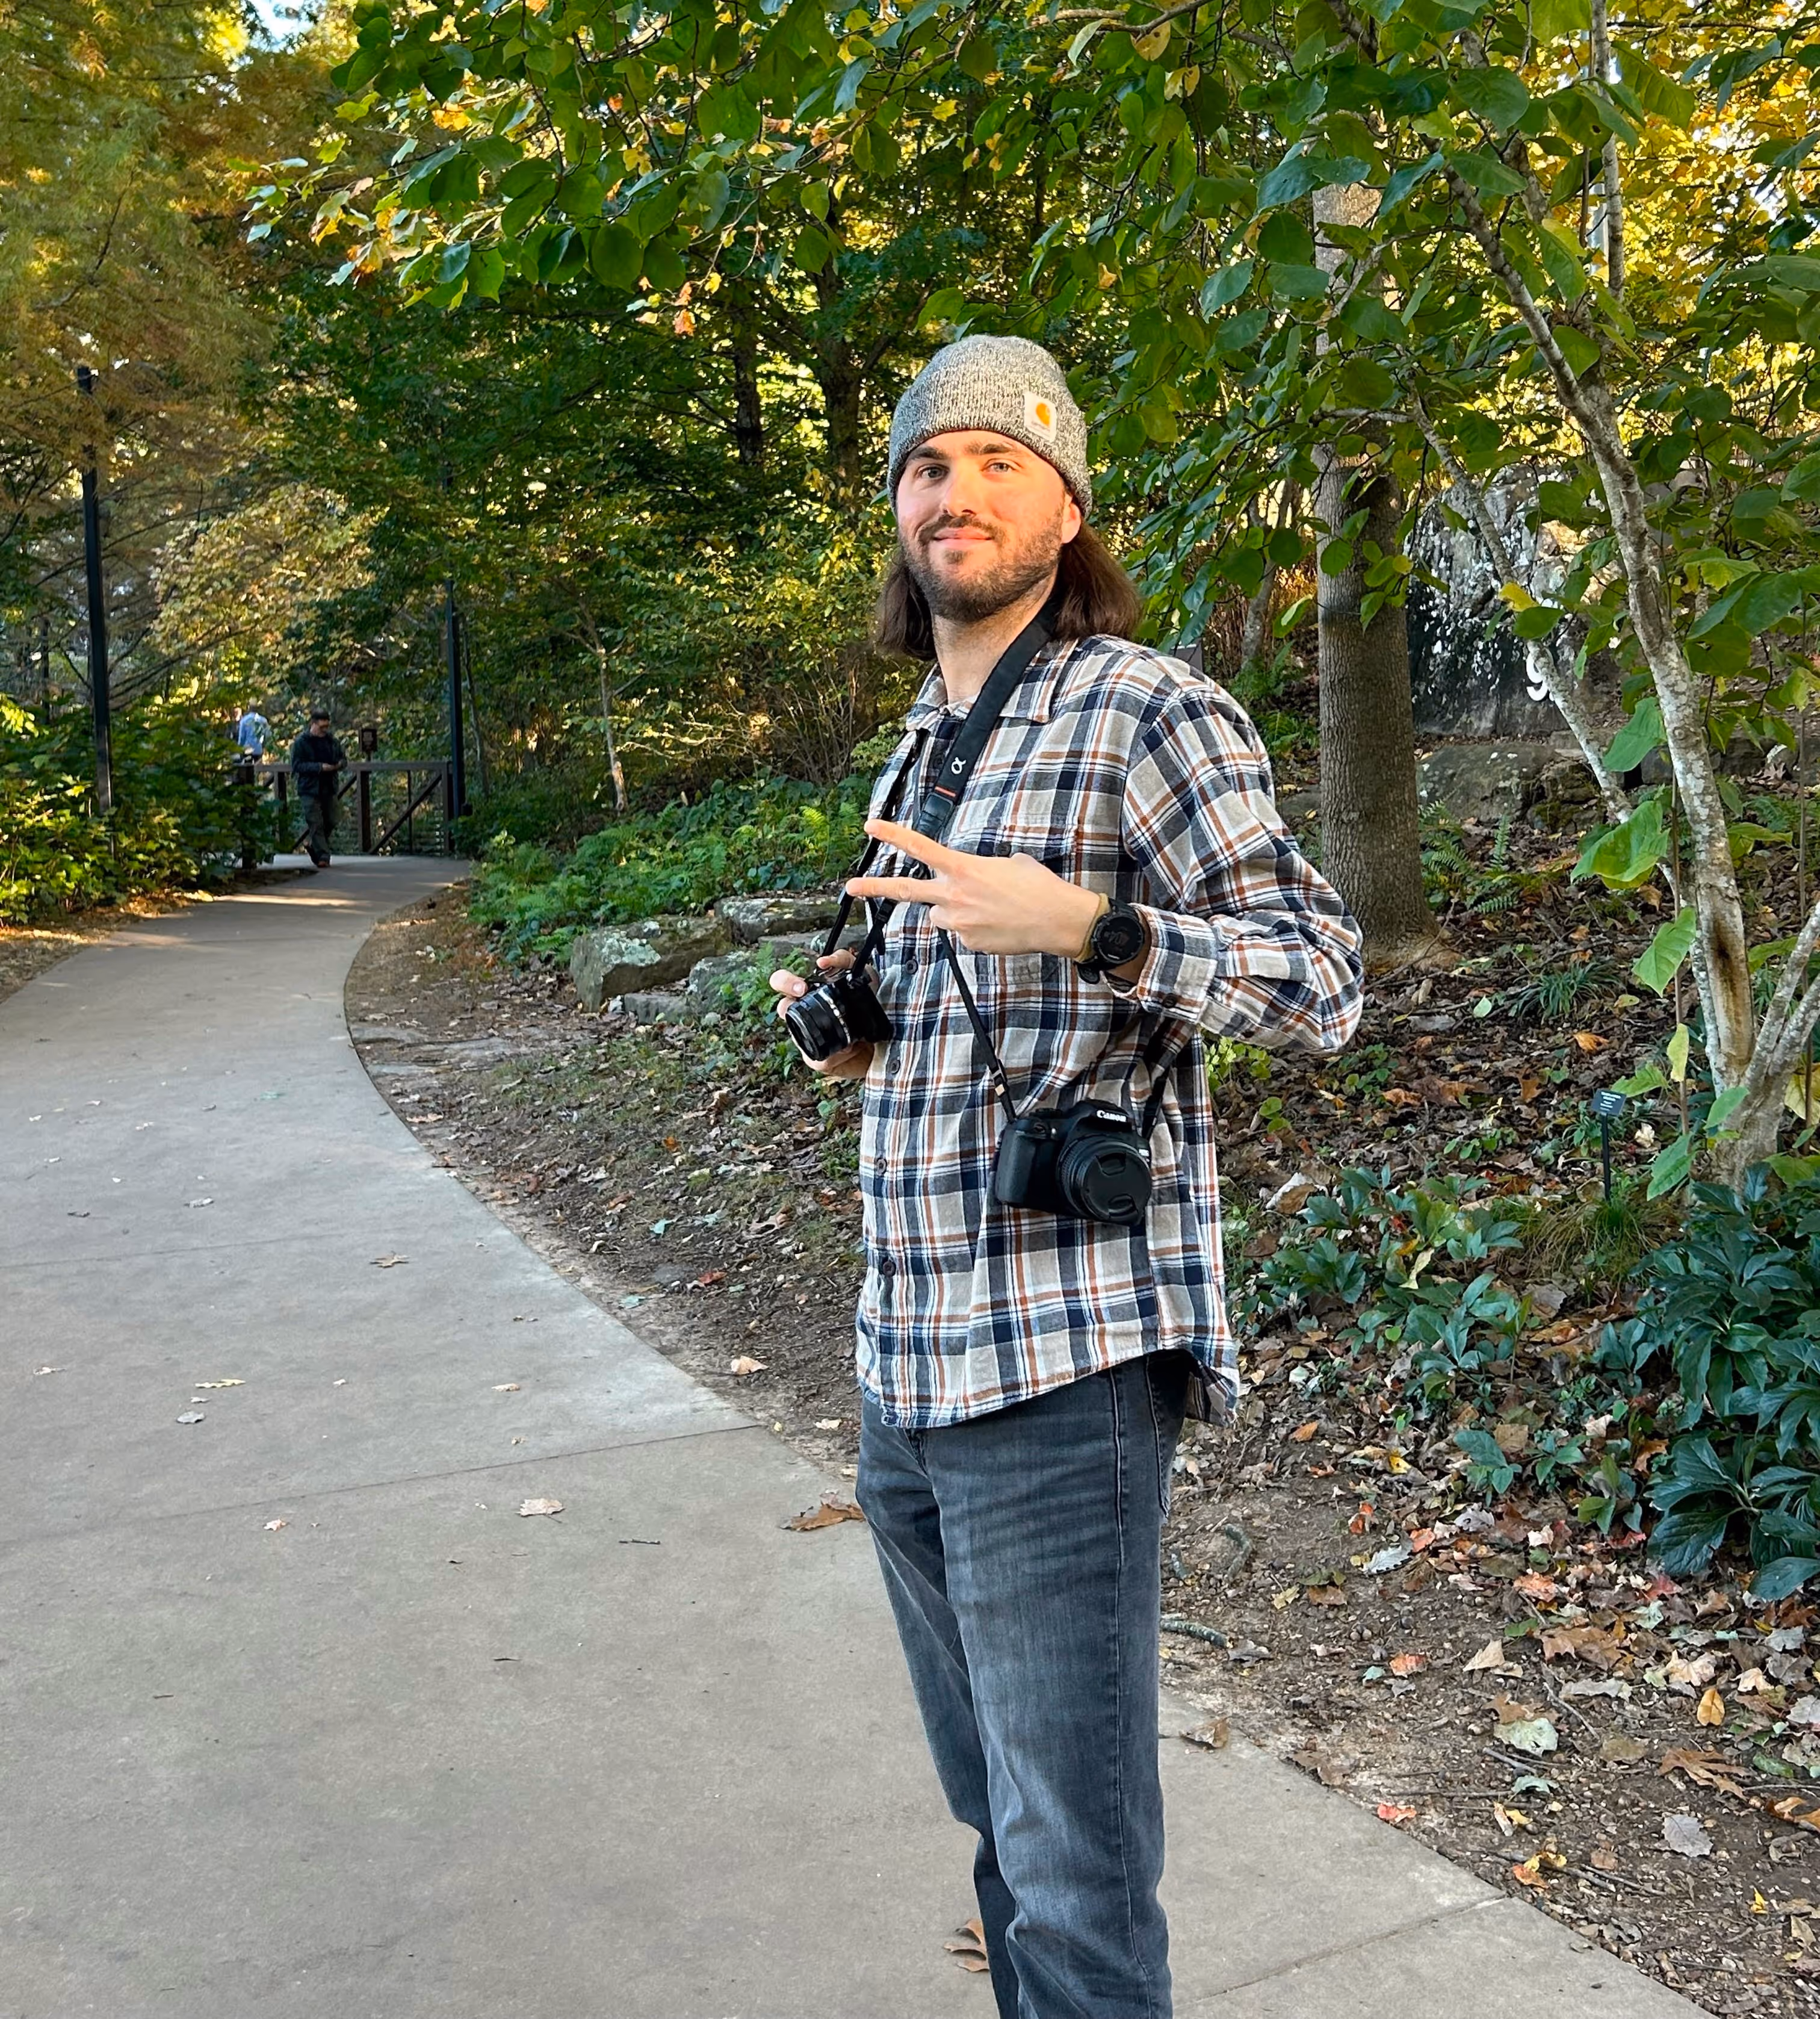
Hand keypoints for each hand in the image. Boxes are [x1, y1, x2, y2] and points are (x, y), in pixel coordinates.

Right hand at [769, 950, 872, 1078]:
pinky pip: (819, 1059)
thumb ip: (846, 960)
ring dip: (820, 1032)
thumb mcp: (865, 976)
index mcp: (811, 994)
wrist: (888, 1039)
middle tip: (802, 995)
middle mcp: (805, 1015)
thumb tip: (824, 961)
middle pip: (782, 1007)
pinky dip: (837, 1054)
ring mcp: (809, 1038)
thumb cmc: (872, 1007)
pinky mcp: (820, 1059)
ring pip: (797, 1036)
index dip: (784, 982)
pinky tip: (851, 1048)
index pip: (783, 983)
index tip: (802, 986)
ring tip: (844, 1029)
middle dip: (787, 1003)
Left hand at [844, 819, 1102, 959]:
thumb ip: (981, 868)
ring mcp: (958, 921)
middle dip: (874, 887)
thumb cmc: (1038, 887)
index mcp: (963, 868)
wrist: (1057, 919)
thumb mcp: (1009, 862)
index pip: (920, 848)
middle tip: (849, 887)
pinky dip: (973, 928)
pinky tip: (996, 925)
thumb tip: (976, 878)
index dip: (893, 835)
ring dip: (953, 911)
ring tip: (986, 908)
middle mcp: (954, 894)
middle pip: (905, 891)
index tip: (871, 827)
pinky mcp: (967, 943)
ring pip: (940, 915)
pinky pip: (960, 933)